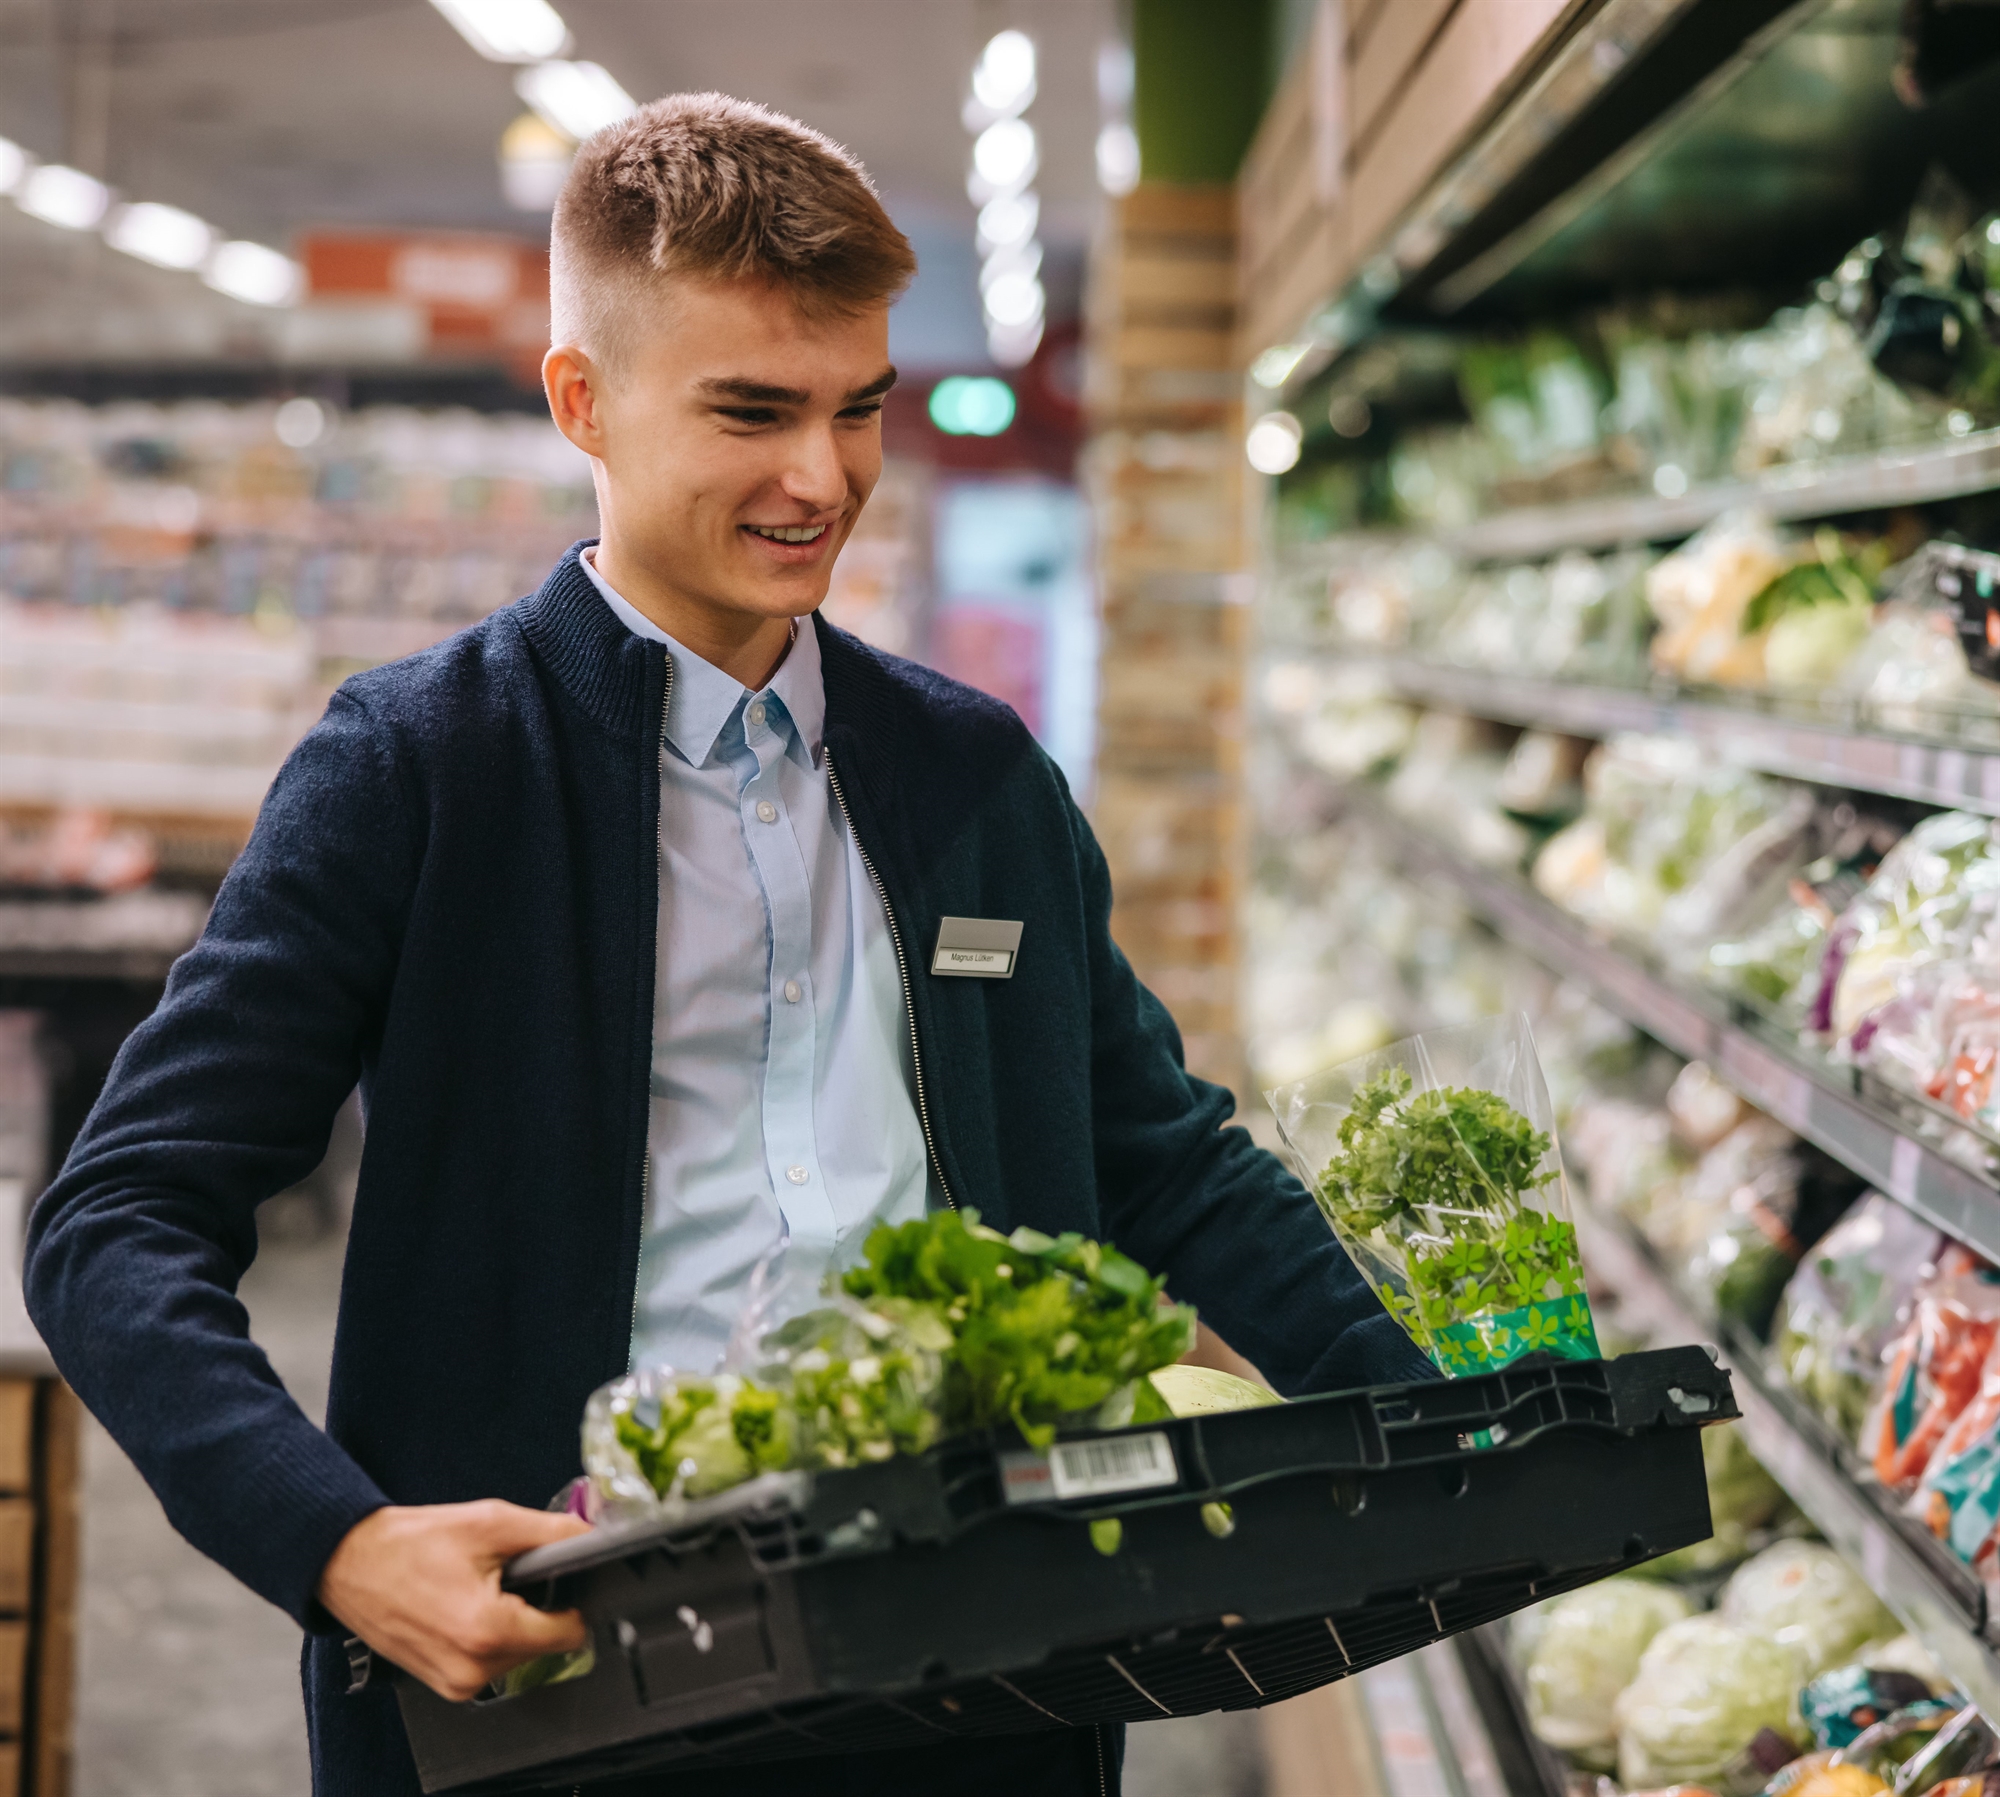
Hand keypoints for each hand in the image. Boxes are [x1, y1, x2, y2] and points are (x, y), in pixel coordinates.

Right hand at [318, 1500, 591, 1702]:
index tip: (561, 1576)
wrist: (349, 1563)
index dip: (574, 1599)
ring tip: (480, 1588)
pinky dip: (488, 1634)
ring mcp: (455, 1683)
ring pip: (519, 1653)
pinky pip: (490, 1662)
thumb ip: (553, 1533)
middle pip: (545, 1643)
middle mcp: (472, 1670)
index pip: (570, 1633)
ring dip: (512, 1621)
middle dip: (537, 1606)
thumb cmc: (410, 1543)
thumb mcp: (491, 1522)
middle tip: (505, 1574)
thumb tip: (595, 1536)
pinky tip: (465, 1605)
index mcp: (487, 1631)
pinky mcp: (443, 1684)